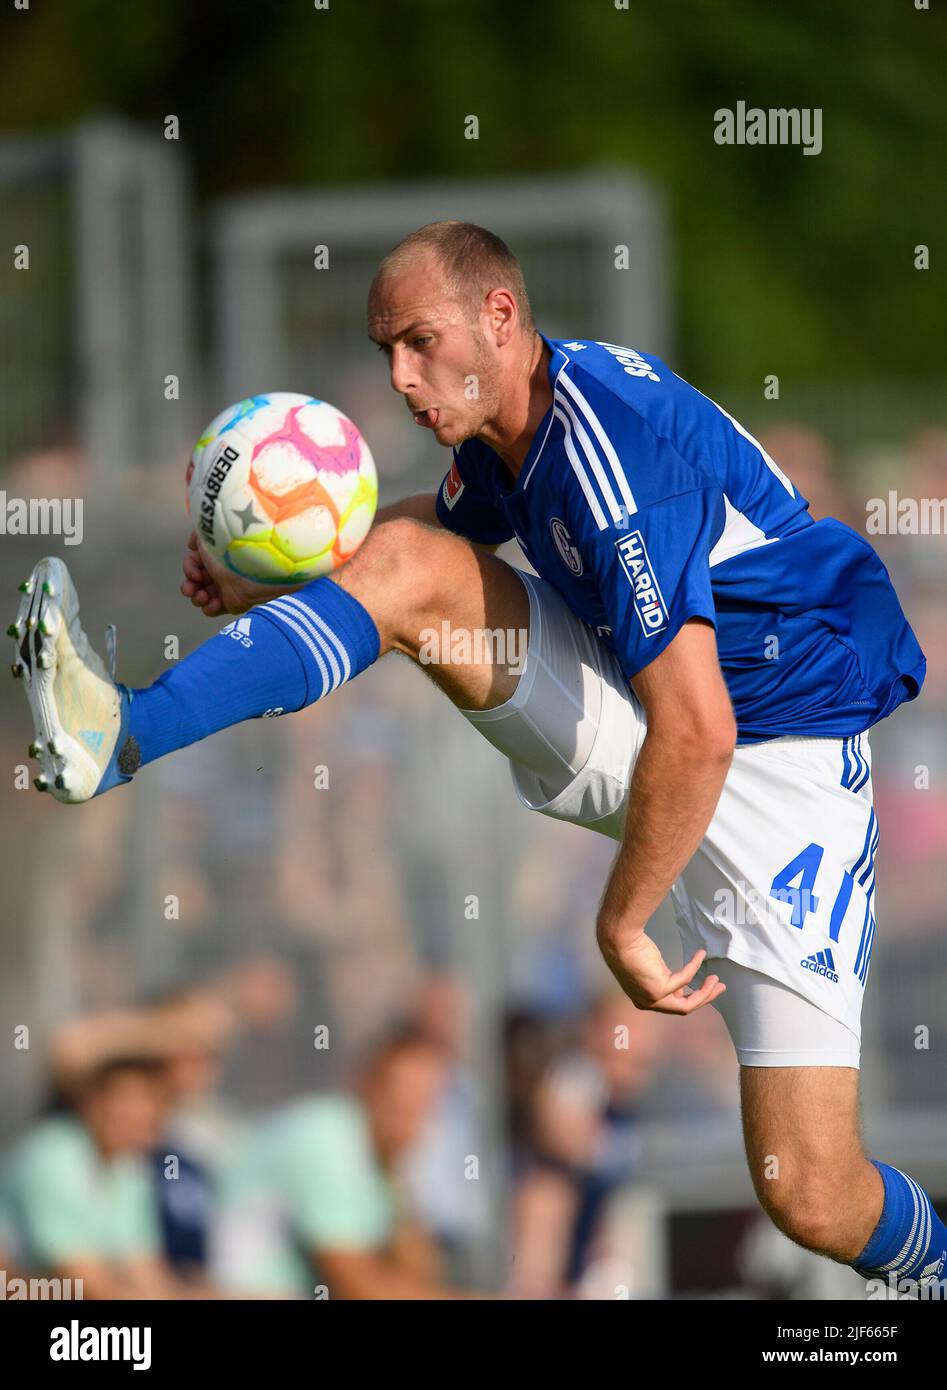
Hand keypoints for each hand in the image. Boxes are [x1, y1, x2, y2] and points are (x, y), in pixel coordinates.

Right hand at [180, 530, 298, 616]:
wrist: (251, 565)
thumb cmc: (230, 548)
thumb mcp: (209, 532)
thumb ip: (197, 535)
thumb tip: (191, 546)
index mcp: (213, 557)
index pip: (192, 565)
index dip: (189, 570)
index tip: (194, 573)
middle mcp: (218, 572)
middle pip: (193, 584)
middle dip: (188, 588)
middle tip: (190, 589)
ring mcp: (224, 588)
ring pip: (200, 598)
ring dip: (197, 598)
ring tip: (203, 596)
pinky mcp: (231, 603)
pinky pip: (212, 610)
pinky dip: (209, 608)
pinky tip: (216, 602)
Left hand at [598, 931, 725, 1015]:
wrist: (618, 938)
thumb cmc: (630, 949)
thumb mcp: (651, 971)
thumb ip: (665, 982)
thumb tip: (682, 990)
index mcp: (644, 1001)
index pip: (674, 1005)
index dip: (693, 997)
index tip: (707, 986)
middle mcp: (648, 1003)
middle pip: (684, 1008)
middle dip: (704, 998)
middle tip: (719, 987)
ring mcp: (653, 999)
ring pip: (687, 1003)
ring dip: (705, 991)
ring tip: (716, 978)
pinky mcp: (658, 989)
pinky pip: (685, 979)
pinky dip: (694, 966)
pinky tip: (700, 954)